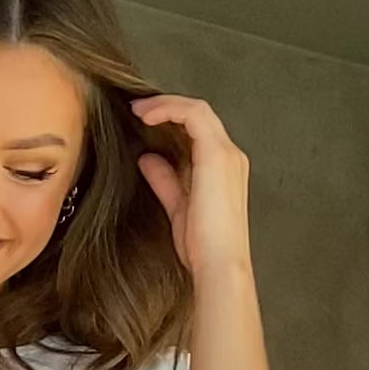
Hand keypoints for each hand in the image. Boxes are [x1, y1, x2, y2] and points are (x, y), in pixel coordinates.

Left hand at [130, 93, 252, 279]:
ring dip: (167, 104)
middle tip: (138, 109)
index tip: (144, 122)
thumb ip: (165, 181)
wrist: (219, 265)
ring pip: (198, 109)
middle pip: (200, 115)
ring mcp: (226, 154)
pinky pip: (194, 115)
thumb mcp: (177, 208)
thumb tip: (147, 159)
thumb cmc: (202, 248)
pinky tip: (147, 115)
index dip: (172, 119)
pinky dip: (169, 109)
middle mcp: (230, 157)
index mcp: (223, 170)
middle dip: (168, 107)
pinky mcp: (217, 155)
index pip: (199, 131)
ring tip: (139, 109)